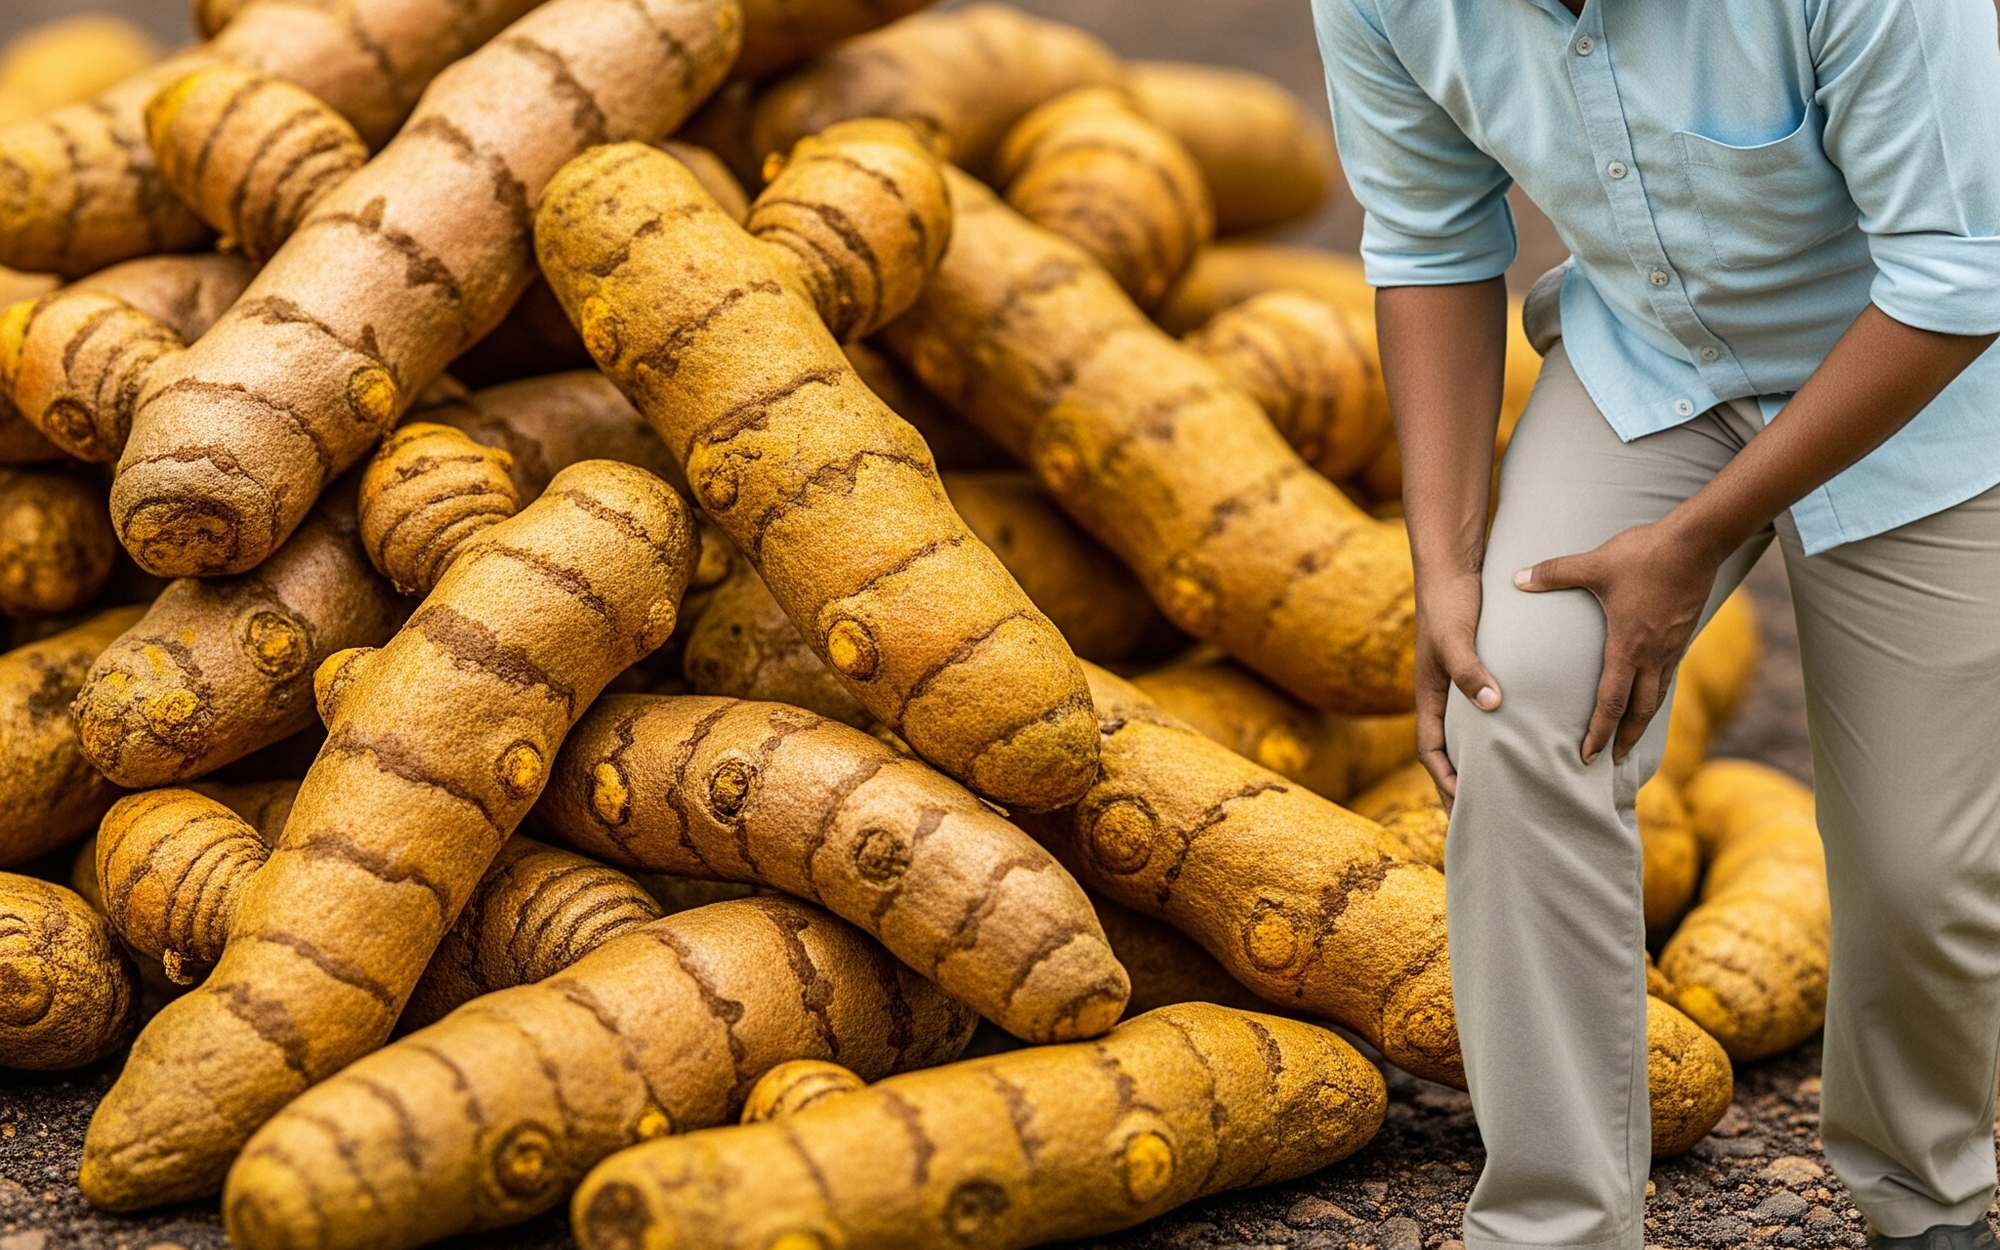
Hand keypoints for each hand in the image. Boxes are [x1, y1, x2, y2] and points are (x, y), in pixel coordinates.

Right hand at [1414, 569, 1501, 809]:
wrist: (1453, 566)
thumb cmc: (1449, 602)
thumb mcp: (1456, 638)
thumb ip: (1470, 670)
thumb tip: (1493, 706)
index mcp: (1429, 695)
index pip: (1430, 750)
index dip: (1444, 779)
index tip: (1464, 804)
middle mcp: (1444, 695)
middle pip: (1450, 750)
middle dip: (1463, 784)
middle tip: (1486, 816)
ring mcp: (1462, 684)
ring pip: (1472, 733)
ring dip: (1484, 760)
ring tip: (1511, 787)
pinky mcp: (1482, 670)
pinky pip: (1490, 712)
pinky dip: (1503, 731)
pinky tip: (1528, 739)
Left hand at [1514, 518, 1719, 765]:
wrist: (1697, 542)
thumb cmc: (1644, 554)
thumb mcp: (1594, 563)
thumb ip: (1554, 573)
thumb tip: (1516, 578)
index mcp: (1627, 646)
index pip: (1611, 701)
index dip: (1599, 731)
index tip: (1588, 755)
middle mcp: (1652, 654)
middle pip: (1640, 711)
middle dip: (1624, 739)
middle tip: (1611, 762)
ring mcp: (1671, 646)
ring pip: (1658, 696)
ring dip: (1643, 721)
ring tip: (1631, 738)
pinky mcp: (1683, 635)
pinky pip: (1668, 674)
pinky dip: (1656, 693)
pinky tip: (1649, 692)